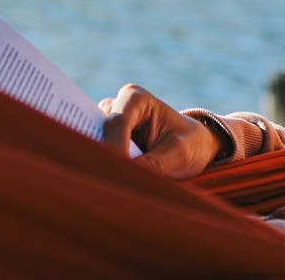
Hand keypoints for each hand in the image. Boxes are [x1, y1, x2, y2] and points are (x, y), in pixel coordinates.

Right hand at [98, 83, 222, 178]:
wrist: (192, 149)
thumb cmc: (189, 144)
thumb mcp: (179, 155)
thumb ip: (153, 164)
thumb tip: (127, 177)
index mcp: (137, 99)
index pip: (117, 123)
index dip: (114, 149)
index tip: (117, 173)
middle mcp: (117, 107)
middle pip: (99, 132)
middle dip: (102, 156)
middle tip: (105, 181)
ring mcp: (109, 124)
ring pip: (93, 144)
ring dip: (100, 164)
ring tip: (108, 186)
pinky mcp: (106, 141)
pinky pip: (96, 155)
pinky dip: (102, 169)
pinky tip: (108, 185)